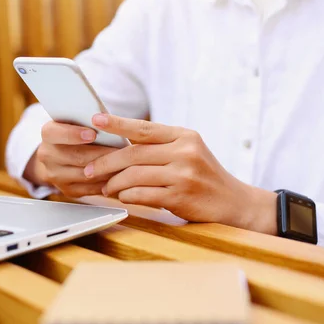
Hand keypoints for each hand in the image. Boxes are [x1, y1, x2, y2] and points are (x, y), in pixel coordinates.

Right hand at [24, 121, 117, 196]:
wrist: (60, 154)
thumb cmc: (75, 131)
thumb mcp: (76, 121)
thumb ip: (87, 121)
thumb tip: (106, 121)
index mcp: (48, 134)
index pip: (56, 133)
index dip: (74, 134)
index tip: (93, 134)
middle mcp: (47, 155)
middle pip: (76, 156)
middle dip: (102, 153)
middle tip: (123, 150)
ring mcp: (55, 175)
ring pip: (86, 174)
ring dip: (107, 169)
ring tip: (125, 163)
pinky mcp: (67, 189)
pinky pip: (90, 188)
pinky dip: (106, 182)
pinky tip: (119, 175)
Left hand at [83, 114, 276, 233]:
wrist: (234, 203)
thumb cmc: (203, 176)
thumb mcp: (188, 152)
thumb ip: (160, 145)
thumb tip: (121, 140)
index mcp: (184, 136)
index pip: (144, 127)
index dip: (117, 123)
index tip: (95, 119)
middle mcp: (185, 151)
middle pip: (133, 153)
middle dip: (105, 162)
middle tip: (88, 169)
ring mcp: (183, 174)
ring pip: (134, 175)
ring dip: (114, 183)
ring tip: (105, 187)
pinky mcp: (180, 196)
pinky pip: (142, 194)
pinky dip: (127, 196)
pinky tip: (123, 197)